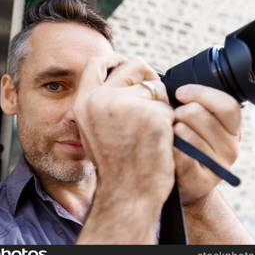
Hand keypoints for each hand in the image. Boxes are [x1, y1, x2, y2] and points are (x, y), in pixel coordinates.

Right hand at [73, 54, 174, 205]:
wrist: (127, 194)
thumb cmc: (115, 165)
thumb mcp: (94, 129)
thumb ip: (103, 102)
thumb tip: (123, 77)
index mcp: (85, 102)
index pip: (97, 62)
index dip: (115, 59)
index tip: (127, 63)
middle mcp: (102, 99)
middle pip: (134, 66)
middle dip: (148, 79)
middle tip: (153, 101)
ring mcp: (127, 106)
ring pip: (156, 88)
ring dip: (159, 106)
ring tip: (149, 134)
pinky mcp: (153, 116)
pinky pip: (170, 108)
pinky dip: (169, 123)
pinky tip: (159, 142)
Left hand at [173, 84, 240, 206]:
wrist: (185, 185)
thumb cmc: (187, 146)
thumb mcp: (199, 125)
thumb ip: (196, 106)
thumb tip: (173, 88)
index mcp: (233, 129)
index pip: (226, 104)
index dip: (200, 93)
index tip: (180, 93)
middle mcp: (231, 147)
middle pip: (197, 113)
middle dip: (177, 113)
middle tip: (173, 123)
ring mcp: (217, 166)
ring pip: (184, 132)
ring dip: (170, 132)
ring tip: (170, 139)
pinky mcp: (201, 182)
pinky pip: (179, 155)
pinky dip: (169, 150)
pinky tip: (168, 152)